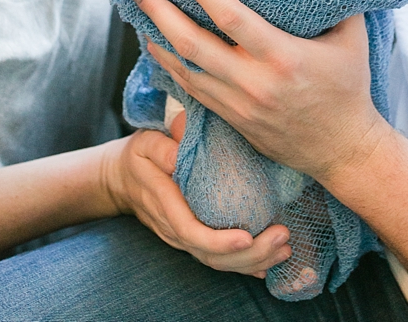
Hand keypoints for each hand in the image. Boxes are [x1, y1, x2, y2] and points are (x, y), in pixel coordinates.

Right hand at [101, 130, 291, 277]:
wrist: (122, 179)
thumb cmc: (140, 156)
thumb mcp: (145, 143)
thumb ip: (161, 147)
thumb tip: (179, 154)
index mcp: (164, 202)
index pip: (190, 231)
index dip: (218, 240)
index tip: (246, 237)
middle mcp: (174, 227)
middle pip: (210, 255)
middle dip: (248, 254)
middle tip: (282, 237)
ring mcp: (183, 237)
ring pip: (217, 262)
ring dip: (253, 260)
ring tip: (285, 249)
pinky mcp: (193, 239)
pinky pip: (217, 258)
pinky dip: (244, 264)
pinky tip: (269, 263)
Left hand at [132, 0, 387, 189]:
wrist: (343, 149)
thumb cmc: (349, 86)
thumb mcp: (353, 38)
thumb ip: (338, 1)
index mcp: (284, 57)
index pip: (231, 18)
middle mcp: (255, 82)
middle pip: (193, 43)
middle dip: (161, 13)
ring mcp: (239, 104)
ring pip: (185, 68)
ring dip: (157, 37)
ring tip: (139, 11)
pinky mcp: (232, 119)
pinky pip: (191, 89)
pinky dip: (170, 65)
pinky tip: (156, 45)